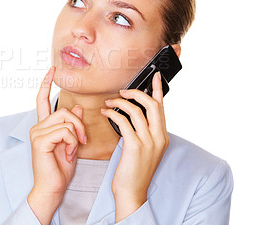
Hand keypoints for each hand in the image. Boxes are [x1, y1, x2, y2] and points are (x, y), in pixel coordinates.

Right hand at [27, 66, 86, 224]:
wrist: (52, 188)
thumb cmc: (60, 169)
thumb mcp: (71, 143)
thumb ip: (72, 125)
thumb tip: (77, 107)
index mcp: (44, 126)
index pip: (42, 99)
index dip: (46, 83)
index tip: (52, 70)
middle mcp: (38, 127)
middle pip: (63, 110)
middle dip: (79, 124)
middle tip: (82, 140)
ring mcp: (37, 133)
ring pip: (66, 120)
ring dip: (76, 136)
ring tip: (73, 150)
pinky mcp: (40, 140)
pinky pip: (65, 131)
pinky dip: (72, 143)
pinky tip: (68, 155)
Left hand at [100, 71, 169, 221]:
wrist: (131, 191)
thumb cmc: (134, 170)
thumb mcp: (145, 149)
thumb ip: (143, 131)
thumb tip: (132, 114)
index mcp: (162, 137)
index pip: (162, 107)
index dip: (158, 89)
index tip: (155, 75)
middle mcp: (159, 138)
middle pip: (152, 104)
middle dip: (136, 93)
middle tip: (123, 91)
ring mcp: (149, 142)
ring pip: (137, 111)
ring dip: (119, 103)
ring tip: (108, 102)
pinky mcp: (135, 146)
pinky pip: (123, 122)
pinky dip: (112, 114)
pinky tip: (105, 114)